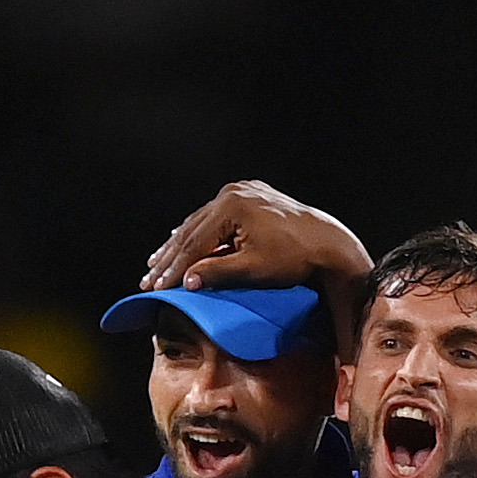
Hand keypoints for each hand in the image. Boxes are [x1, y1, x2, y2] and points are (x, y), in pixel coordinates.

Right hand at [139, 180, 371, 294]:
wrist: (328, 243)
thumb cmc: (295, 259)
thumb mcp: (254, 269)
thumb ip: (218, 272)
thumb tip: (186, 282)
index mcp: (233, 205)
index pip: (196, 242)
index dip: (175, 268)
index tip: (157, 287)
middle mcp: (234, 191)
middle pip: (194, 229)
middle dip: (171, 257)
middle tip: (148, 278)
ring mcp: (242, 190)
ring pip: (202, 221)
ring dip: (180, 243)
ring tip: (157, 264)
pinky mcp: (249, 193)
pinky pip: (216, 215)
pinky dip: (201, 231)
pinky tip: (181, 239)